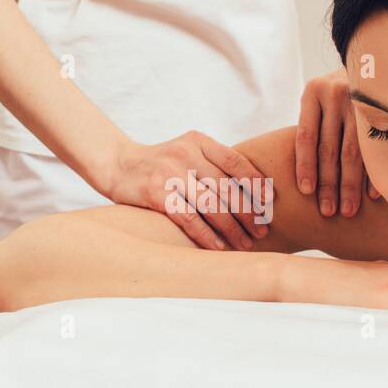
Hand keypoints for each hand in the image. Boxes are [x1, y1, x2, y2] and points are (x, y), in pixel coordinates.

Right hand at [105, 131, 271, 251]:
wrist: (117, 165)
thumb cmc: (159, 165)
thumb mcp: (186, 152)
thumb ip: (212, 164)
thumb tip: (254, 192)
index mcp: (198, 141)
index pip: (235, 161)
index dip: (256, 183)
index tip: (270, 203)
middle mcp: (186, 153)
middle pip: (226, 187)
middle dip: (248, 212)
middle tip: (262, 231)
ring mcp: (171, 173)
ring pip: (210, 204)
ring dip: (232, 228)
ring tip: (246, 243)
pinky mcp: (157, 193)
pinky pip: (188, 218)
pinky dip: (206, 235)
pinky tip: (219, 247)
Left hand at [295, 67, 380, 217]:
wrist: (374, 58)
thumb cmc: (339, 89)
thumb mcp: (320, 96)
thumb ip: (314, 123)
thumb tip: (305, 175)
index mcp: (313, 92)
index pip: (306, 137)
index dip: (305, 166)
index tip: (307, 192)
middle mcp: (336, 94)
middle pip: (330, 149)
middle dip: (329, 184)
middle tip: (328, 211)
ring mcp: (361, 101)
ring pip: (353, 152)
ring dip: (350, 185)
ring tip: (348, 209)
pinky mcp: (383, 109)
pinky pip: (376, 148)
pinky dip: (372, 173)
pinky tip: (371, 195)